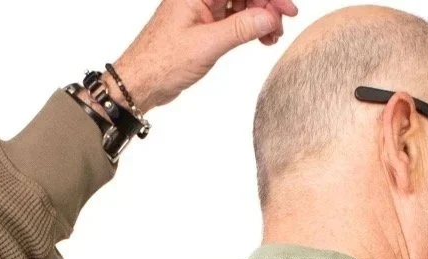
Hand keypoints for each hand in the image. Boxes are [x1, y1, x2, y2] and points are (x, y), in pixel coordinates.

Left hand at [107, 0, 299, 112]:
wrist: (141, 81)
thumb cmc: (162, 61)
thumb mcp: (207, 45)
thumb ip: (240, 29)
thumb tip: (269, 17)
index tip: (286, 10)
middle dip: (266, 6)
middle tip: (280, 27)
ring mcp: (203, 8)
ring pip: (241, 3)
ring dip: (259, 18)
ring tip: (271, 38)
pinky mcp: (204, 23)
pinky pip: (233, 17)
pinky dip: (248, 26)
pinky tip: (260, 38)